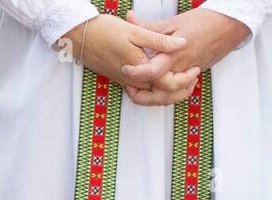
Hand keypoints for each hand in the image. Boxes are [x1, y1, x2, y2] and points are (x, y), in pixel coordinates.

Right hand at [57, 13, 194, 103]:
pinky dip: (157, 90)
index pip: (170, 85)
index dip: (186, 79)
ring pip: (154, 97)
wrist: (76, 34)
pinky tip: (163, 79)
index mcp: (141, 71)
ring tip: (183, 81)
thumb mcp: (134, 32)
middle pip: (165, 96)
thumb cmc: (103, 30)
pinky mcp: (122, 80)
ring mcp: (128, 83)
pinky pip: (144, 92)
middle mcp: (135, 82)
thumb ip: (160, 41)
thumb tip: (182, 43)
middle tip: (194, 78)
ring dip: (171, 93)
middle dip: (183, 90)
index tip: (195, 68)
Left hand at [120, 8, 248, 104]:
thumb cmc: (203, 23)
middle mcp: (182, 68)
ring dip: (155, 98)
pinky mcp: (193, 75)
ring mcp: (188, 74)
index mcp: (174, 54)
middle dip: (144, 96)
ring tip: (140, 91)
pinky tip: (159, 88)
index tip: (126, 70)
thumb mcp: (173, 22)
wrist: (226, 28)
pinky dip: (169, 94)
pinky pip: (180, 91)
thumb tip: (130, 19)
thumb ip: (150, 26)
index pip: (153, 71)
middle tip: (129, 89)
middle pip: (162, 93)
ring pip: (171, 96)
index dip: (137, 73)